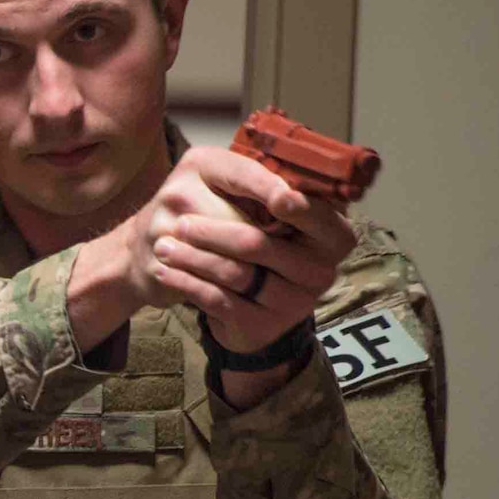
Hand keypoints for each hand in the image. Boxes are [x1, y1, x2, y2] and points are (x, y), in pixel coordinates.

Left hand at [140, 146, 355, 351]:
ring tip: (163, 245)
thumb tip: (268, 172)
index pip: (315, 216)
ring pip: (235, 273)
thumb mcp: (266, 208)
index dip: (294, 206)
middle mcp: (321, 271)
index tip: (277, 199)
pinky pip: (218, 301)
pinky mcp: (263, 326)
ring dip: (193, 257)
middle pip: (260, 244)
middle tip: (180, 221)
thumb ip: (270, 187)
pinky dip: (187, 284)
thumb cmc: (250, 237)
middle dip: (214, 231)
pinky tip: (164, 272)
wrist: (235, 297)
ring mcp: (294, 303)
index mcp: (335, 235)